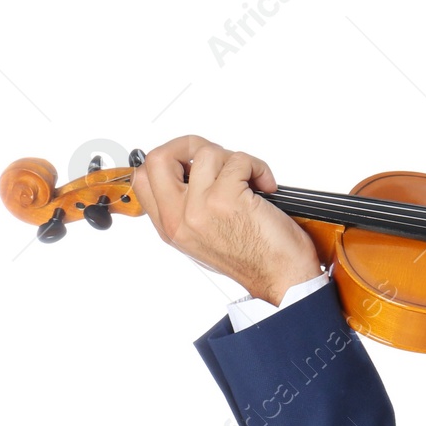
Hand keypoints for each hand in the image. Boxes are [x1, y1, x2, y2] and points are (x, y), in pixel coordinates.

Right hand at [131, 134, 322, 304]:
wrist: (283, 279)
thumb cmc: (257, 260)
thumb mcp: (206, 240)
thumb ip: (189, 210)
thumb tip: (193, 173)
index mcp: (170, 228)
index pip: (143, 179)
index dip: (168, 161)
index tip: (193, 163)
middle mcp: (178, 218)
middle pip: (157, 158)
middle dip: (189, 145)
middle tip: (215, 157)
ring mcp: (199, 207)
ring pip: (206, 153)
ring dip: (234, 159)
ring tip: (249, 179)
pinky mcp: (226, 199)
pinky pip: (238, 161)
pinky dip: (258, 167)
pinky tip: (265, 185)